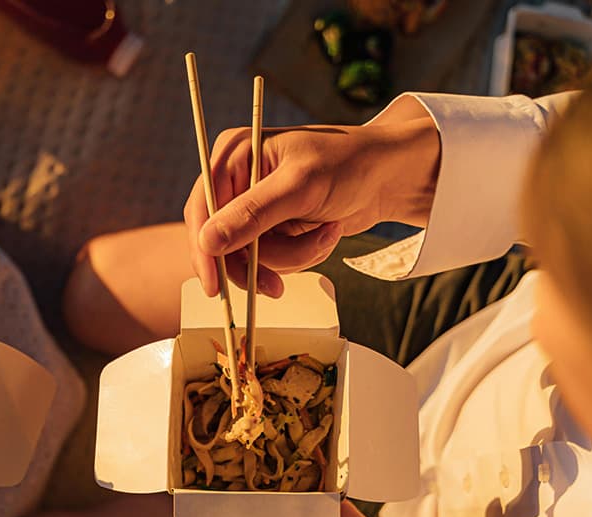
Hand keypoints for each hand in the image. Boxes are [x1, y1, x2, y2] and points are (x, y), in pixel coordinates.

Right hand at [184, 108, 440, 296]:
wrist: (390, 176)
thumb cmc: (350, 163)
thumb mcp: (300, 187)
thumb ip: (252, 215)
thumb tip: (207, 242)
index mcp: (234, 155)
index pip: (202, 209)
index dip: (204, 249)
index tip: (214, 284)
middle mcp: (238, 180)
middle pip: (221, 241)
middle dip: (257, 261)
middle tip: (275, 285)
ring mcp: (256, 207)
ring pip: (250, 256)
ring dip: (290, 257)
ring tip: (324, 234)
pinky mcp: (274, 228)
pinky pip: (273, 259)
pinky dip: (301, 256)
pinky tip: (325, 234)